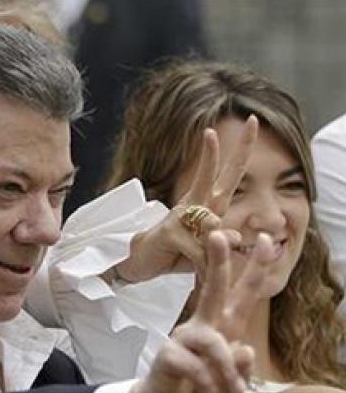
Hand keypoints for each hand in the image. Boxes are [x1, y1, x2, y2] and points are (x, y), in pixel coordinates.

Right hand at [114, 115, 258, 282]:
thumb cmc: (175, 253)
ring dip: (215, 250)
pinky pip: (200, 248)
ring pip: (212, 221)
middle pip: (216, 174)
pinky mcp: (171, 231)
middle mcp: (195, 203)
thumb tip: (238, 237)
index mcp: (207, 204)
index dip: (240, 150)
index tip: (252, 121)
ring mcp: (181, 215)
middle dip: (228, 150)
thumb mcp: (205, 249)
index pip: (228, 174)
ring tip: (208, 267)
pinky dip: (203, 264)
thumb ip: (222, 242)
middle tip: (245, 121)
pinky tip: (198, 271)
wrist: (139, 262)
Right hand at [124, 230, 273, 392]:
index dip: (255, 270)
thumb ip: (240, 368)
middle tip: (218, 234)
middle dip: (219, 262)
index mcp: (221, 328)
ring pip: (213, 342)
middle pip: (214, 290)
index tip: (268, 241)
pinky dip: (210, 387)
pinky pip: (197, 368)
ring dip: (225, 372)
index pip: (241, 296)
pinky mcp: (167, 354)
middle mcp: (202, 326)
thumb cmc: (198, 391)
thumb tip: (243, 349)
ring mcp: (182, 338)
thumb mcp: (230, 385)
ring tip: (227, 392)